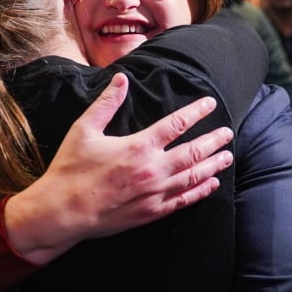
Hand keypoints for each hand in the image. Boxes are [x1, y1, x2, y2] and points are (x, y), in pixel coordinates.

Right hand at [4, 73, 233, 264]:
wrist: (63, 211)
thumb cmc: (71, 168)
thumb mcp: (84, 129)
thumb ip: (106, 103)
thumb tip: (121, 79)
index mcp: (139, 146)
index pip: (177, 125)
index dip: (196, 112)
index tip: (210, 105)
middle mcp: (153, 170)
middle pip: (193, 152)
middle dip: (213, 140)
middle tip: (227, 132)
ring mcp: (154, 193)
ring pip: (193, 176)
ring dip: (212, 165)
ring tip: (227, 156)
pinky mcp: (151, 212)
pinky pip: (183, 200)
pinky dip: (200, 191)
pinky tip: (211, 184)